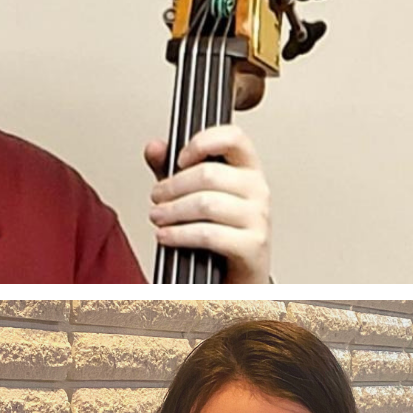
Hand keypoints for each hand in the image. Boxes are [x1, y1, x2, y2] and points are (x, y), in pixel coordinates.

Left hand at [144, 123, 269, 282]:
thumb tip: (155, 147)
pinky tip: (165, 236)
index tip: (180, 159)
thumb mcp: (190, 194)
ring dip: (172, 211)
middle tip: (156, 198)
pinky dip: (179, 235)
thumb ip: (171, 169)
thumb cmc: (217, 230)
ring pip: (206, 203)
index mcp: (246, 170)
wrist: (235, 274)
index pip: (233, 138)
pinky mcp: (253, 245)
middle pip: (208, 174)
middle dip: (172, 186)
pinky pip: (209, 234)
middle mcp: (257, 190)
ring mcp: (258, 217)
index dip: (202, 142)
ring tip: (158, 217)